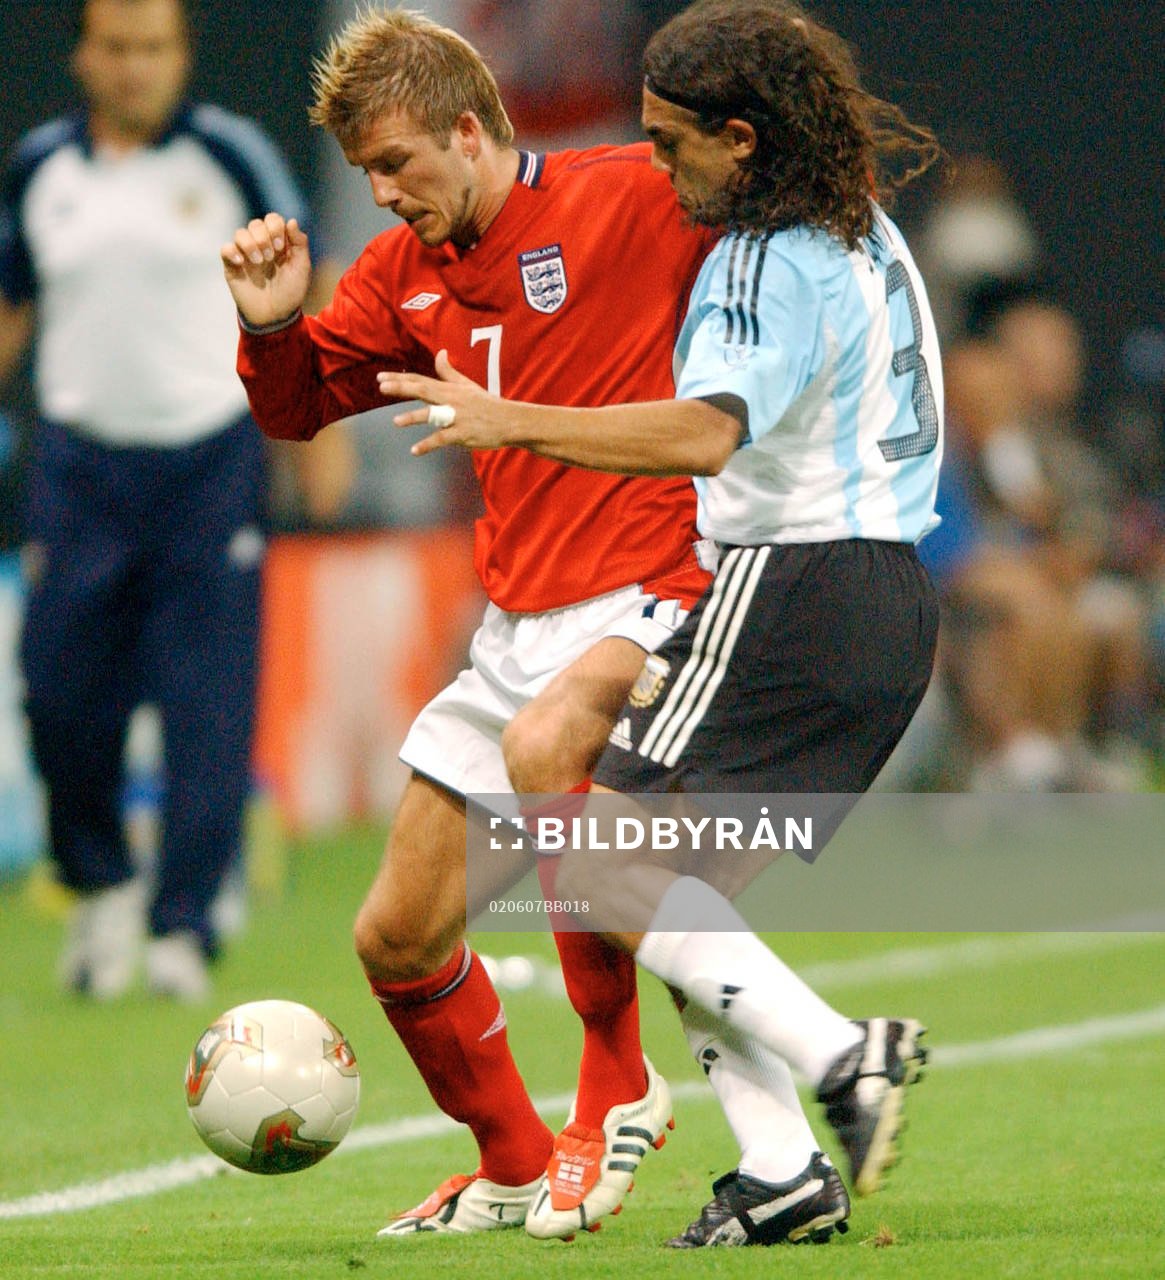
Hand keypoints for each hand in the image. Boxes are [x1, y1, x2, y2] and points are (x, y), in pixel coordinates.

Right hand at [221, 214, 311, 327]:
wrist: (275, 316)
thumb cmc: (290, 293)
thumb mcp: (301, 269)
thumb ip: (300, 244)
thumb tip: (292, 221)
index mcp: (279, 243)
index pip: (273, 219)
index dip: (275, 227)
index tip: (281, 246)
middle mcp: (261, 245)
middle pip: (256, 223)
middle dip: (264, 237)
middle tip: (271, 257)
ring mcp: (246, 255)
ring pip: (240, 233)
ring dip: (250, 244)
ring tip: (259, 262)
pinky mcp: (232, 265)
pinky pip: (225, 248)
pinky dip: (232, 252)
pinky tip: (241, 263)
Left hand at [378, 351, 521, 454]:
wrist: (509, 421)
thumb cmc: (486, 404)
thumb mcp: (467, 385)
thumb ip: (449, 371)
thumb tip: (440, 353)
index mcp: (449, 389)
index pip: (420, 380)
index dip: (400, 379)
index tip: (381, 377)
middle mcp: (450, 400)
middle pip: (423, 390)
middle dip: (402, 388)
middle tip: (382, 386)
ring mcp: (457, 417)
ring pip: (433, 415)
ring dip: (414, 417)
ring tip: (396, 422)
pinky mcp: (463, 434)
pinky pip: (443, 439)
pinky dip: (428, 445)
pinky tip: (414, 450)